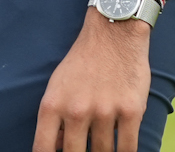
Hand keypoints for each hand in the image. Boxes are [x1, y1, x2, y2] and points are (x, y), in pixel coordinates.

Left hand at [32, 11, 151, 150]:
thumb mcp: (58, 86)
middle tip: (84, 151)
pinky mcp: (131, 111)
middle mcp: (76, 111)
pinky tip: (122, 151)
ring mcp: (104, 112)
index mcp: (53, 105)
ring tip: (103, 146)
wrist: (113, 33)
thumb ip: (56, 118)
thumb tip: (56, 147)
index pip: (43, 148)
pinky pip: (128, 149)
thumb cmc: (82, 62)